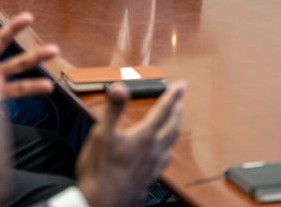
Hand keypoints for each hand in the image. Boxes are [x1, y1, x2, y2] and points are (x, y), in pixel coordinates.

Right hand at [74, 80, 186, 206]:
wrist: (99, 203)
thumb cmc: (99, 171)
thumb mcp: (101, 134)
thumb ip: (113, 109)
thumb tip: (121, 88)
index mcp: (143, 138)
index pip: (163, 111)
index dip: (173, 95)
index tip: (181, 85)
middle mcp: (152, 152)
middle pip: (172, 128)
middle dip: (177, 112)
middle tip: (180, 102)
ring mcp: (152, 168)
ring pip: (170, 146)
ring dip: (174, 132)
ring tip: (173, 126)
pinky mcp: (147, 181)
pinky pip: (162, 164)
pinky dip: (165, 153)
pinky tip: (161, 156)